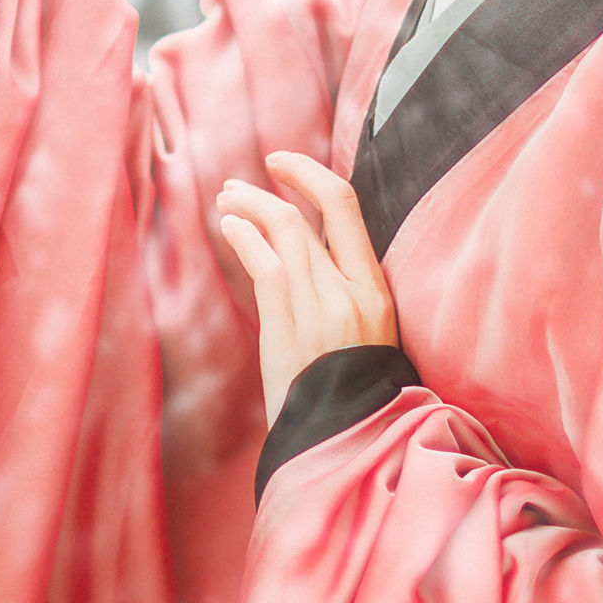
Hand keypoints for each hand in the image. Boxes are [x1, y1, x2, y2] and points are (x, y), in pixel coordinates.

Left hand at [212, 150, 396, 420]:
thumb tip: (304, 249)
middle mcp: (352, 291)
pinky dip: (244, 237)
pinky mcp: (291, 327)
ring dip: (248, 208)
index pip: (347, 206)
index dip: (310, 174)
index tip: (284, 164)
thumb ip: (341, 290)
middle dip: (268, 189)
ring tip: (225, 202)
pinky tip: (229, 228)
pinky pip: (265, 264)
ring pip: (283, 230)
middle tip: (238, 186)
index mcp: (377, 290)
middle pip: (307, 214)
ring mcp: (322, 307)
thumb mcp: (366, 334)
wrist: (346, 439)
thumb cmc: (350, 392)